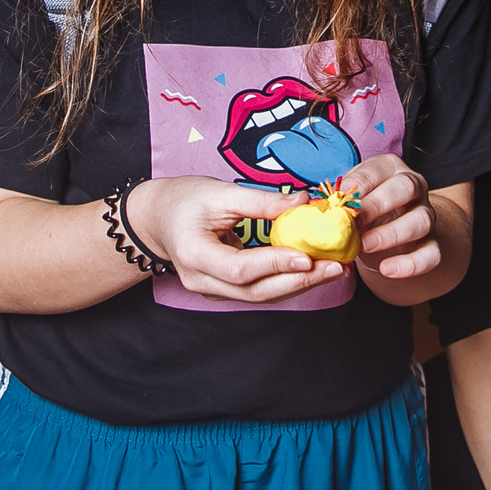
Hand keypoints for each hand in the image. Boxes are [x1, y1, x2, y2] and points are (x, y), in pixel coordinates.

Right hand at [128, 175, 347, 303]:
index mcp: (193, 254)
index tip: (308, 255)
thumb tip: (304, 203)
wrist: (156, 219)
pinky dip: (285, 283)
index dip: (275, 264)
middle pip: (254, 291)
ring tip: (332, 270)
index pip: (239, 267)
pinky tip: (311, 272)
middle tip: (334, 267)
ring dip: (298, 286)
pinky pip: (257, 292)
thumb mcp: (219, 192)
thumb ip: (260, 201)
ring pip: (259, 297)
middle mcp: (201, 281)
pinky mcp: (223, 290)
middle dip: (298, 281)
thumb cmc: (183, 200)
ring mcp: (211, 290)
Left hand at [339, 155, 442, 282]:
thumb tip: (318, 205)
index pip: (377, 170)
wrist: (388, 232)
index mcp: (390, 169)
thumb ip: (339, 200)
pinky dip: (410, 264)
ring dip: (392, 233)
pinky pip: (431, 253)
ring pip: (422, 220)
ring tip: (364, 246)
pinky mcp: (433, 243)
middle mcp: (414, 186)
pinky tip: (386, 269)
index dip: (358, 185)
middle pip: (407, 187)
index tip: (338, 202)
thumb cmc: (363, 210)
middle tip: (353, 223)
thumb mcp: (350, 199)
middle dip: (378, 204)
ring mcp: (426, 214)